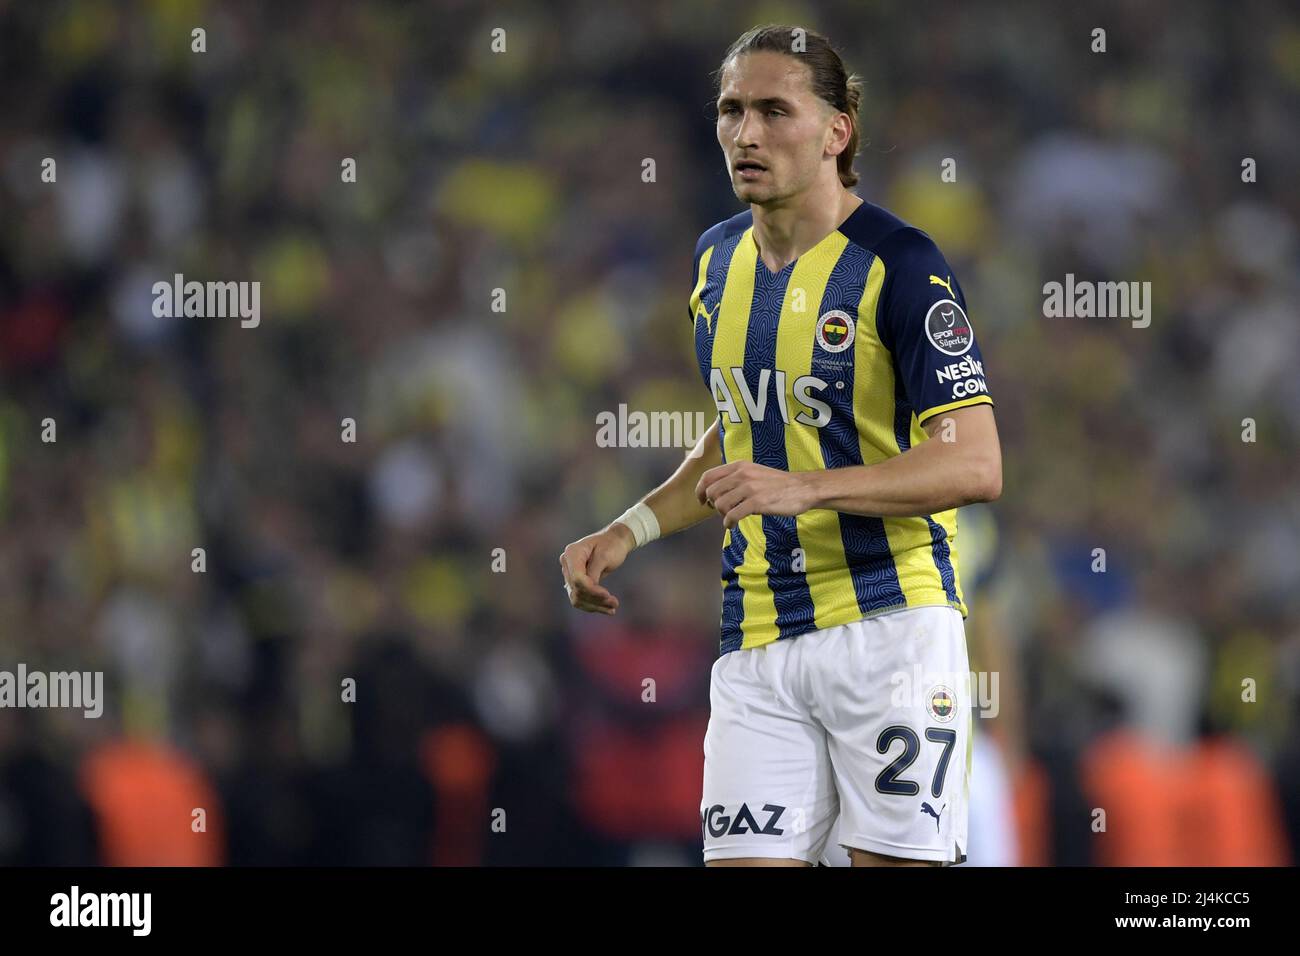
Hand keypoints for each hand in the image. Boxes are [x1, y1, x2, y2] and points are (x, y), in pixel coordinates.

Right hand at [559, 524, 635, 614]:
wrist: (614, 541)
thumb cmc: (611, 545)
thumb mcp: (605, 556)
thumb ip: (594, 571)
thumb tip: (589, 588)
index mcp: (572, 553)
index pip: (577, 578)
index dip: (591, 589)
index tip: (607, 595)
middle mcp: (567, 563)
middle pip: (577, 589)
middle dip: (595, 599)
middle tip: (615, 603)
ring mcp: (569, 573)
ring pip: (577, 598)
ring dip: (595, 605)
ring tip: (613, 607)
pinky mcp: (575, 582)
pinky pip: (580, 598)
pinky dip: (594, 605)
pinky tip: (608, 609)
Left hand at [695, 461, 815, 528]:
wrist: (803, 488)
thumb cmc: (777, 483)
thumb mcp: (754, 472)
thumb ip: (736, 478)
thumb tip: (715, 492)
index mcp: (739, 466)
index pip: (708, 476)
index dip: (699, 490)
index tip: (701, 501)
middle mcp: (742, 474)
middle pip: (711, 492)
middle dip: (712, 505)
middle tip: (722, 512)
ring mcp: (750, 488)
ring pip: (720, 504)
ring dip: (722, 515)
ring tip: (730, 518)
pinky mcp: (758, 502)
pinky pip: (733, 515)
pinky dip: (729, 523)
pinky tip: (733, 525)